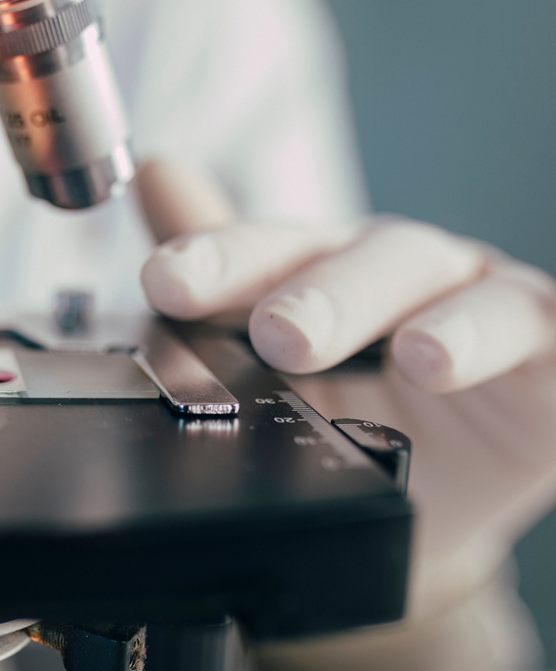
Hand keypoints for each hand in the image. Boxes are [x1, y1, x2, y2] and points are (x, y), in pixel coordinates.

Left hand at [136, 159, 555, 670]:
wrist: (429, 495)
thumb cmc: (351, 408)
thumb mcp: (269, 357)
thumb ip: (217, 274)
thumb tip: (154, 175)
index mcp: (326, 263)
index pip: (271, 250)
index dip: (219, 259)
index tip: (163, 283)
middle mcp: (404, 270)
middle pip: (364, 263)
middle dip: (323, 295)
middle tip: (279, 335)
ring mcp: (483, 303)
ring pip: (464, 294)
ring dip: (443, 325)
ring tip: (416, 360)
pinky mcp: (549, 349)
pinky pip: (542, 333)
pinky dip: (510, 341)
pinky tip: (479, 362)